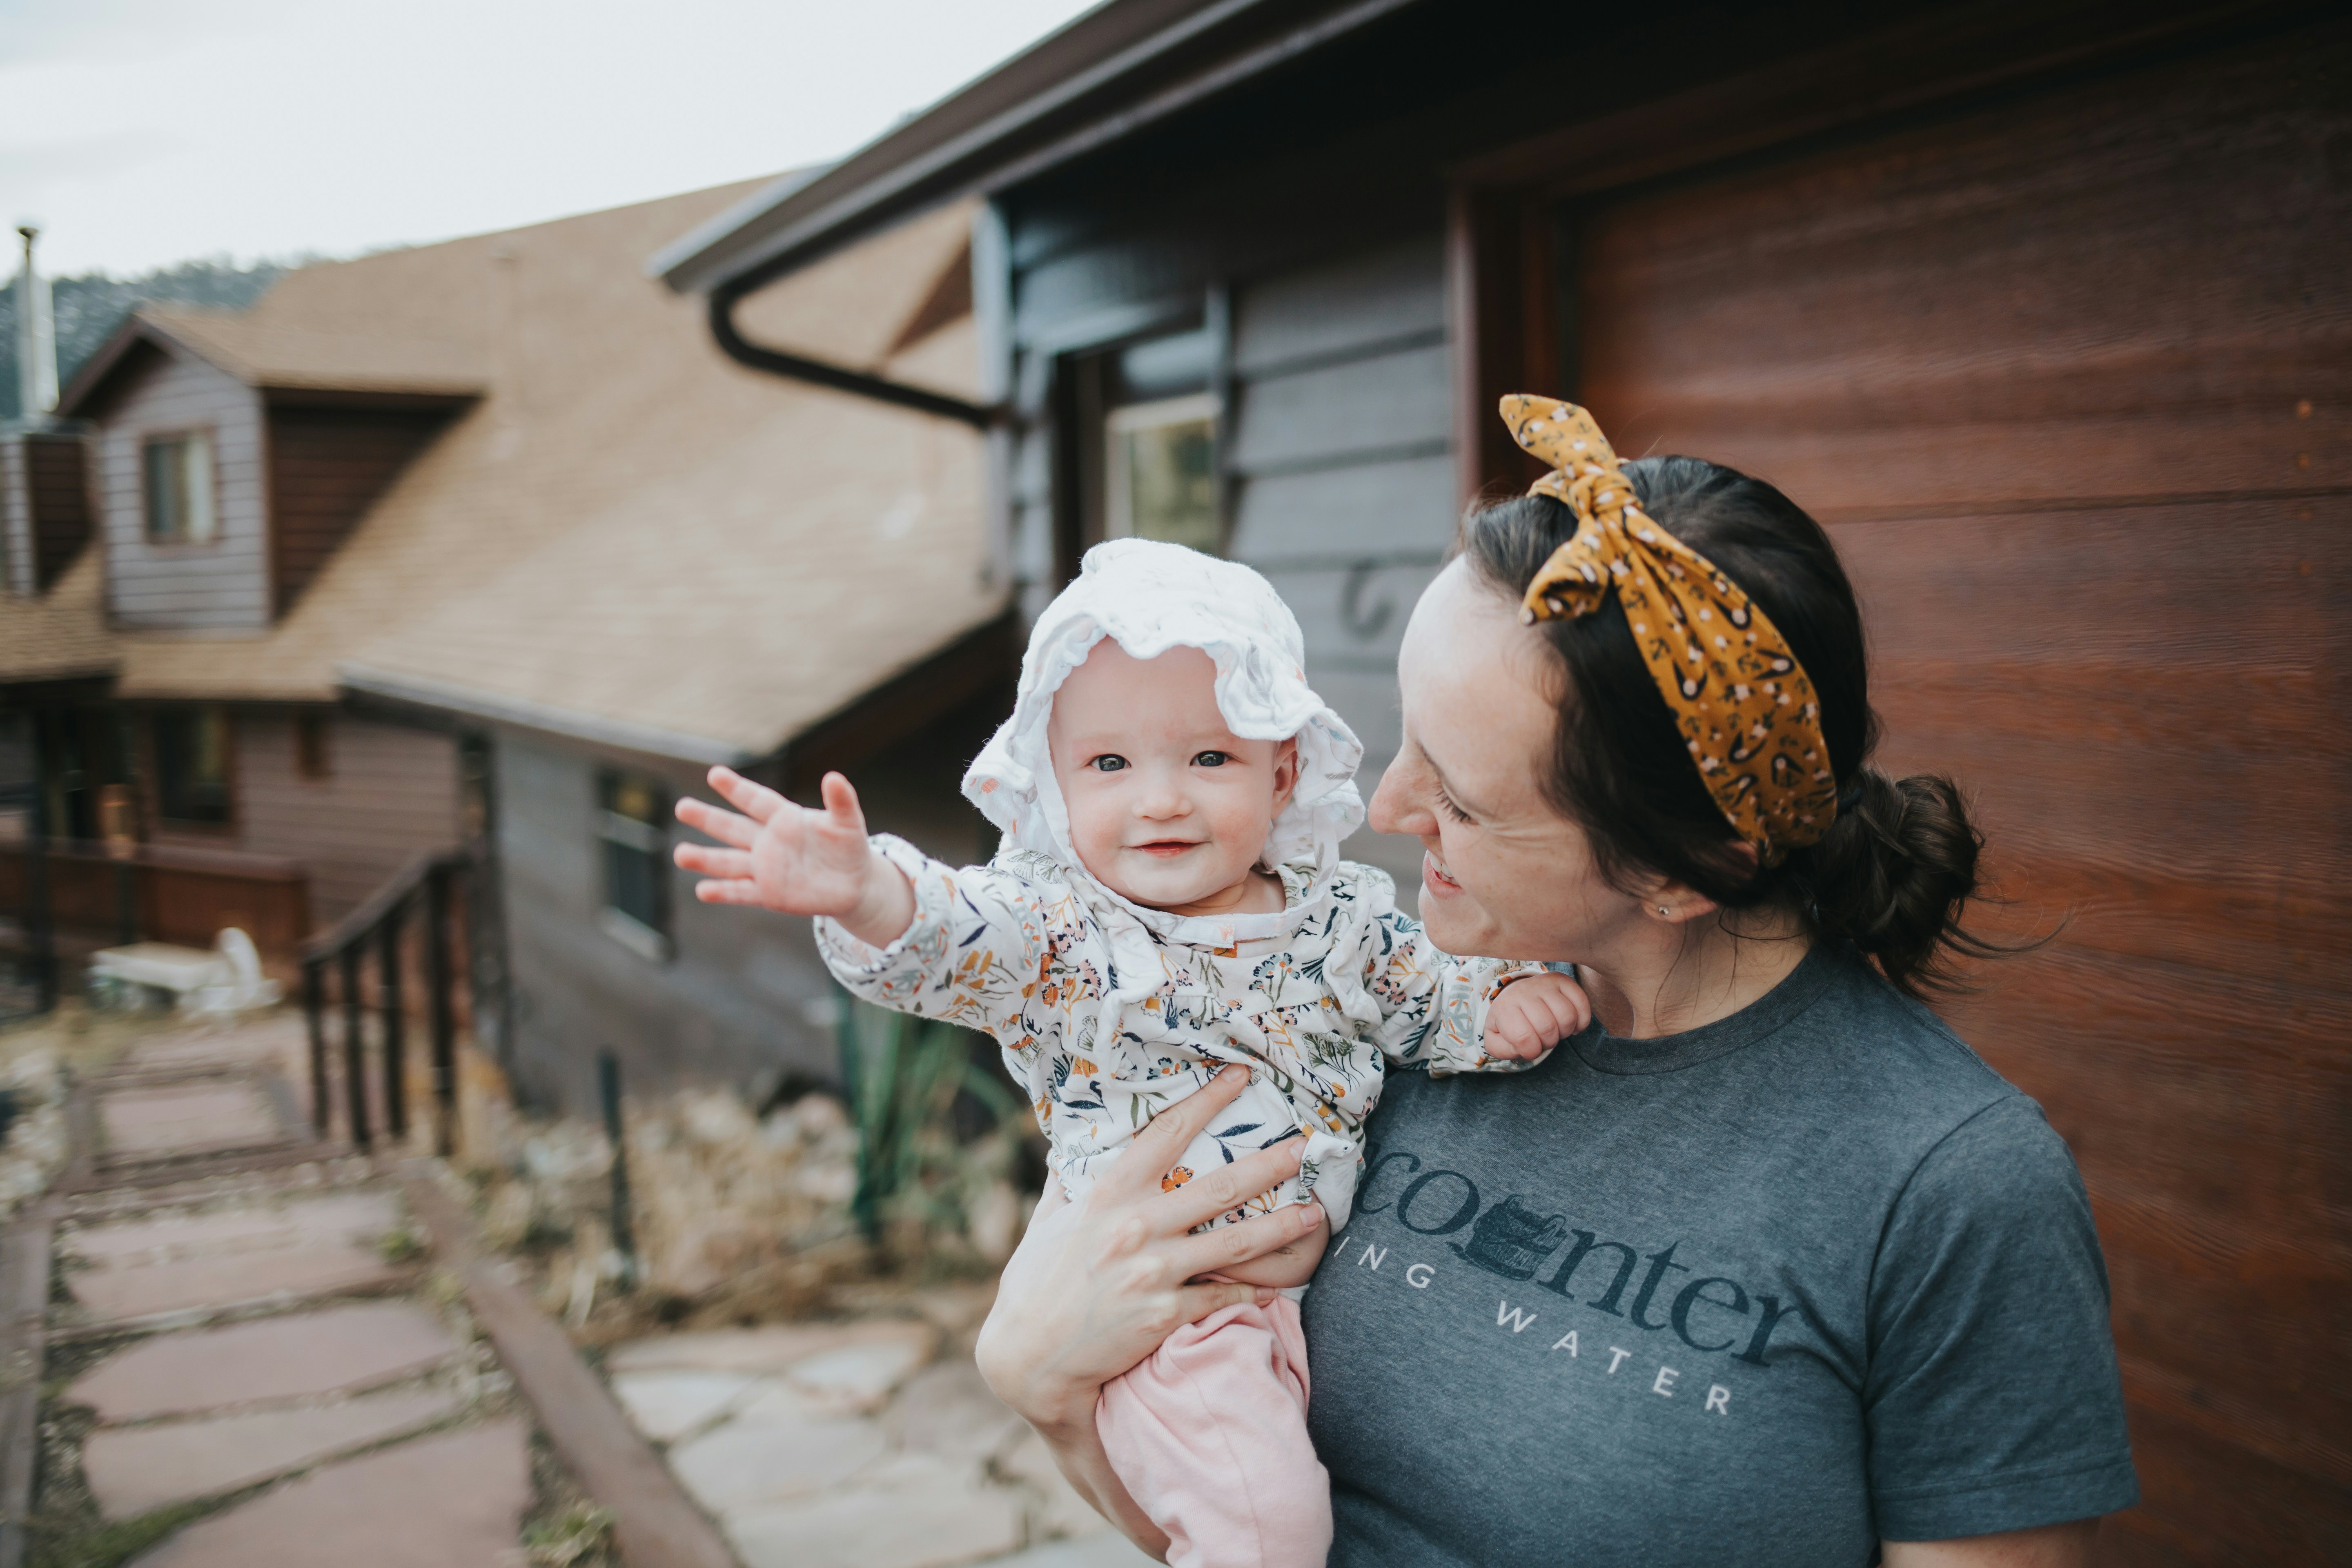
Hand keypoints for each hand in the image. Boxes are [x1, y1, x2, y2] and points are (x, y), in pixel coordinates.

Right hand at [673, 766, 913, 945]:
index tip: (715, 774)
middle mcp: (768, 842)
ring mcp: (766, 869)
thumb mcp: (849, 822)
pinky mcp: (769, 894)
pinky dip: (724, 892)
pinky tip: (703, 890)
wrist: (854, 883)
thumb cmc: (848, 846)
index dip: (738, 788)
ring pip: (729, 862)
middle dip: (708, 818)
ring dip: (705, 859)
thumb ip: (841, 801)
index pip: (757, 800)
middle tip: (682, 806)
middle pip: (733, 828)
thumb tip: (834, 776)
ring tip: (680, 853)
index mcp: (785, 819)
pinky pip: (742, 892)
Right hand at [976, 1067, 1321, 1433]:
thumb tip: (1067, 1146)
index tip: (1240, 1076)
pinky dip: (1251, 1292)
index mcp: (1108, 1196)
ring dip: (1280, 1227)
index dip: (1207, 1101)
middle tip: (1305, 1146)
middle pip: (1218, 1187)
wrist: (1028, 1358)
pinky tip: (1276, 1288)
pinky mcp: (1164, 1314)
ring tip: (1315, 1213)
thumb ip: (1065, 1183)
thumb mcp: (1045, 1223)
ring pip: (1234, 1243)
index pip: (1166, 1133)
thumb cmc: (1033, 1286)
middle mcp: (1136, 1227)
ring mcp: (1153, 1272)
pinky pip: (1221, 1297)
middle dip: (1268, 1165)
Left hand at [1485, 971, 1590, 1058]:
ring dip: (1564, 1032)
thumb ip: (1501, 1050)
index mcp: (1504, 1008)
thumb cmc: (1509, 1023)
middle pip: (1547, 1027)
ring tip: (1555, 1030)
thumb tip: (1525, 1047)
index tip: (1530, 1048)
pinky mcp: (1563, 980)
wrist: (1516, 997)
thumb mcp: (1496, 1040)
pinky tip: (1571, 1025)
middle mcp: (1523, 991)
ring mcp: (1544, 983)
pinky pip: (1581, 1003)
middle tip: (1542, 1038)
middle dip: (1548, 1042)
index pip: (1523, 1037)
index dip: (1531, 1050)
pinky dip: (1581, 1021)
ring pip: (1567, 1016)